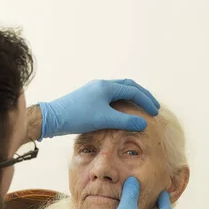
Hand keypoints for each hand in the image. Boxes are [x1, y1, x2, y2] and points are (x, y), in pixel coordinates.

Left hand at [38, 79, 159, 139]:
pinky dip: (119, 103)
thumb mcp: (104, 119)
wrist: (53, 118)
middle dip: (141, 96)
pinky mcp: (87, 99)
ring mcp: (93, 91)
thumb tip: (144, 123)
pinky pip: (108, 97)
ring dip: (130, 99)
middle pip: (127, 86)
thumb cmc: (77, 117)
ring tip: (140, 108)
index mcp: (106, 86)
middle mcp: (101, 85)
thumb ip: (125, 121)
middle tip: (152, 106)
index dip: (146, 101)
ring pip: (117, 91)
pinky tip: (120, 112)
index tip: (155, 111)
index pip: (133, 90)